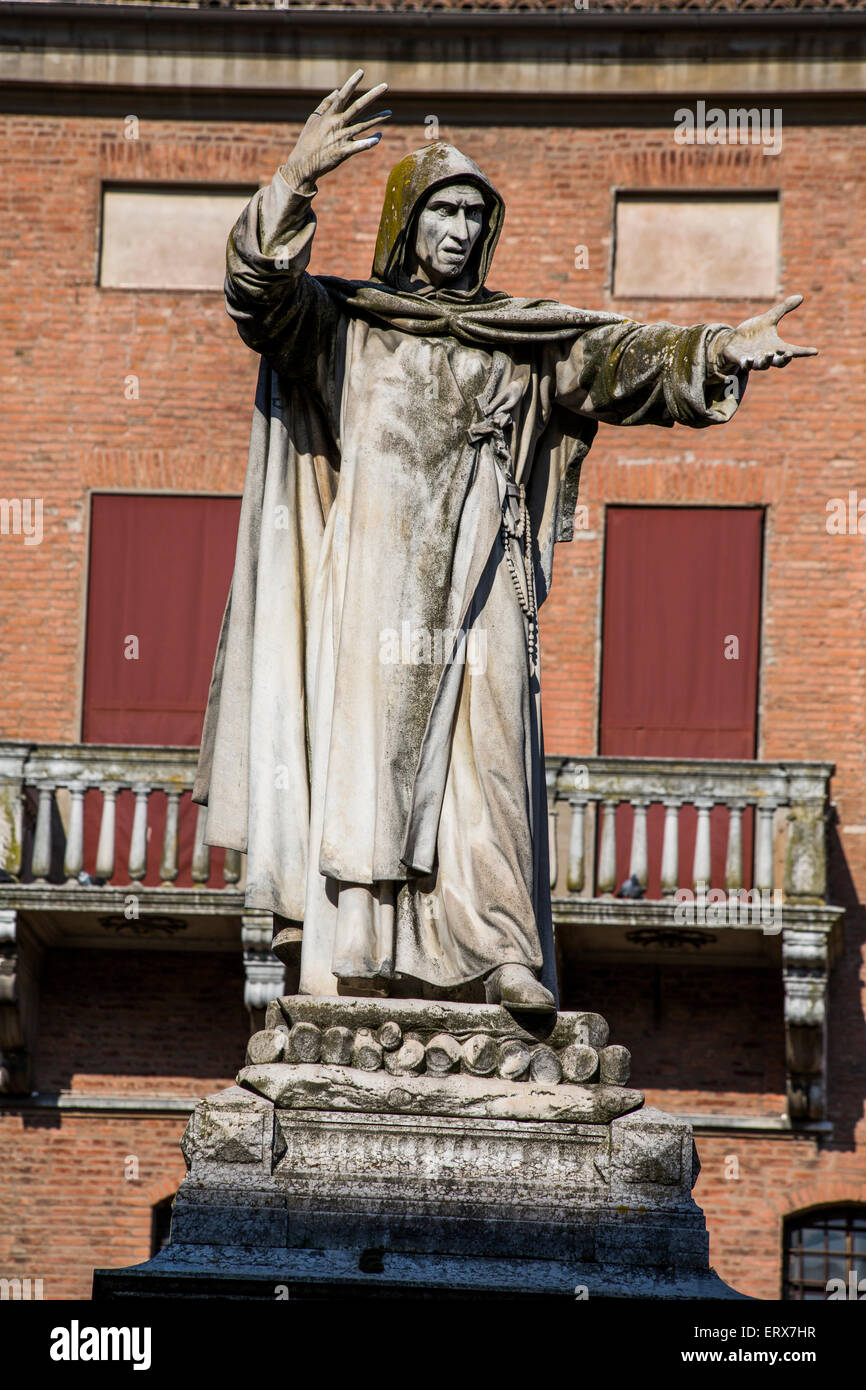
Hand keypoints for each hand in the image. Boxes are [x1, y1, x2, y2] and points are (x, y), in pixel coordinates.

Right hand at [283, 69, 389, 193]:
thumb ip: (325, 103)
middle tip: (385, 86)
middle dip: (372, 95)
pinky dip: (368, 142)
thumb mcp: (314, 119)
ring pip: (362, 126)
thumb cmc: (308, 140)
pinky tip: (378, 137)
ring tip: (390, 113)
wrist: (303, 164)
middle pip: (357, 107)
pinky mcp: (342, 152)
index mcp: (329, 115)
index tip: (361, 71)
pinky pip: (358, 146)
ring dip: (377, 119)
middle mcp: (337, 124)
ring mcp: (340, 138)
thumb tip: (337, 90)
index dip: (352, 83)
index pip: (343, 95)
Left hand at [712, 295, 817, 372]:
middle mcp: (767, 356)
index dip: (804, 352)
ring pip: (763, 365)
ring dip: (766, 361)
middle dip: (784, 359)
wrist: (733, 340)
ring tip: (769, 355)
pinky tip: (747, 361)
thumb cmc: (753, 332)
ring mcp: (754, 360)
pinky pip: (745, 365)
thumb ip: (783, 309)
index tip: (815, 351)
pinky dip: (747, 364)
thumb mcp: (769, 319)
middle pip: (779, 362)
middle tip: (788, 354)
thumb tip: (801, 296)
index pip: (793, 350)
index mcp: (776, 347)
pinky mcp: (741, 361)